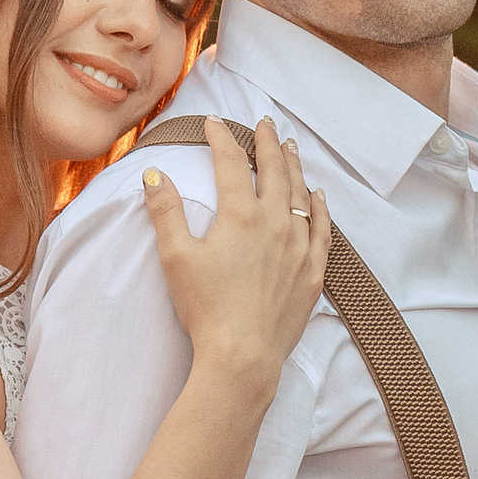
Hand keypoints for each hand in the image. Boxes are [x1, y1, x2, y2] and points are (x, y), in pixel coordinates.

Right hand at [143, 117, 330, 392]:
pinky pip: (322, 230)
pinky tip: (318, 196)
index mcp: (240, 215)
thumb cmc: (205, 308)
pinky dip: (320, 208)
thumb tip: (155, 174)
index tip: (214, 123)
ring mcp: (298, 247)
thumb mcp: (175, 256)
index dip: (221, 139)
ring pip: (300, 195)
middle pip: (273, 171)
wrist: (243, 355)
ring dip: (294, 168)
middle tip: (265, 123)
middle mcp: (275, 223)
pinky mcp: (312, 273)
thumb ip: (165, 211)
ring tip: (290, 148)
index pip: (231, 163)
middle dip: (267, 143)